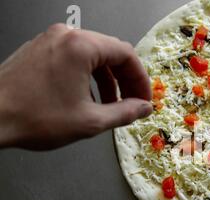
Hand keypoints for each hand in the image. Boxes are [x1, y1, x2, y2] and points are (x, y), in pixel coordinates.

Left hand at [0, 24, 151, 149]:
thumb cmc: (34, 117)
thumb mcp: (91, 121)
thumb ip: (125, 112)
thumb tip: (144, 108)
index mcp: (81, 46)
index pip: (126, 55)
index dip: (140, 80)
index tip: (144, 99)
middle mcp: (66, 37)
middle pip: (110, 52)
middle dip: (125, 80)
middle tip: (132, 103)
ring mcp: (49, 41)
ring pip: (92, 56)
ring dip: (106, 80)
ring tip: (110, 106)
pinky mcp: (39, 50)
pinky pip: (73, 58)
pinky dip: (87, 77)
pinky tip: (86, 99)